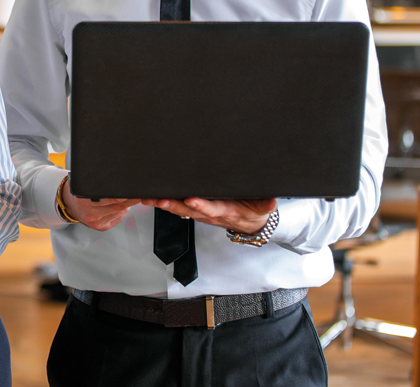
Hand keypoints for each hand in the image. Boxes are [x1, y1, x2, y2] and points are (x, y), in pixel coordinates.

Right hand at [62, 179, 139, 231]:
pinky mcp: (101, 227)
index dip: (123, 195)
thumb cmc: (79, 193)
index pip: (110, 198)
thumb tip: (121, 185)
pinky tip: (117, 207)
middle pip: (118, 206)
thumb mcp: (86, 186)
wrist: (70, 205)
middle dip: (129, 200)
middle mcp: (90, 213)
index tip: (131, 192)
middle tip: (136, 194)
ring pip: (120, 212)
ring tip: (124, 199)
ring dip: (125, 205)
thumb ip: (101, 186)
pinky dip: (121, 212)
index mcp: (84, 200)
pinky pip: (117, 218)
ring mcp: (95, 222)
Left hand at [143, 198, 276, 233]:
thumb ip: (266, 204)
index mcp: (225, 211)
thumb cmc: (254, 211)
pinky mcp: (196, 210)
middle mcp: (209, 214)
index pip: (212, 209)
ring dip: (164, 204)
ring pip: (180, 210)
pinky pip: (179, 208)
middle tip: (157, 198)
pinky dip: (166, 203)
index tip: (190, 200)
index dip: (201, 205)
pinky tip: (153, 197)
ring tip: (149, 198)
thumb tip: (271, 202)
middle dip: (172, 205)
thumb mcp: (264, 207)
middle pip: (189, 210)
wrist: (250, 222)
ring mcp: (201, 214)